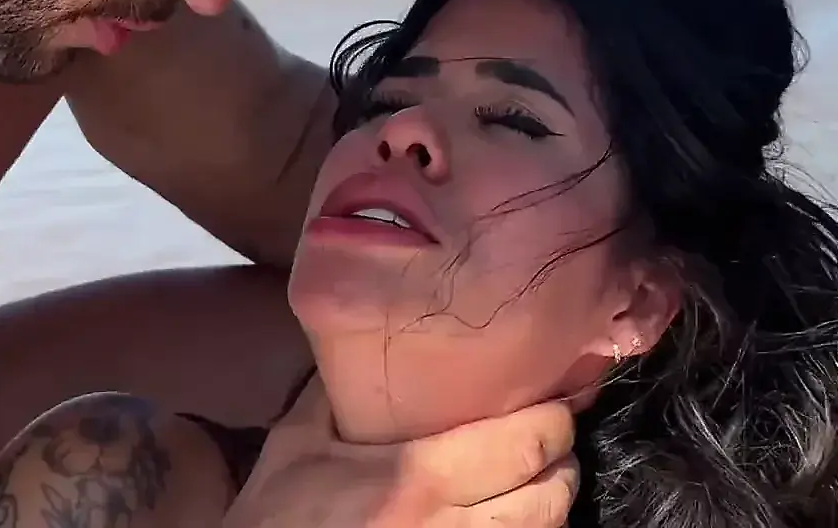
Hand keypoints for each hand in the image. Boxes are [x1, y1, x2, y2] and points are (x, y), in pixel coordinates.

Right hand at [224, 375, 578, 527]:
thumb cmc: (276, 513)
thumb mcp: (299, 440)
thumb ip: (341, 388)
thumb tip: (375, 331)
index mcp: (418, 477)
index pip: (526, 443)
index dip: (554, 418)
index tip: (554, 399)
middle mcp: (449, 527)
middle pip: (551, 496)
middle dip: (561, 463)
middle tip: (552, 441)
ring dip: (550, 505)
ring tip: (539, 481)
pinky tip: (510, 518)